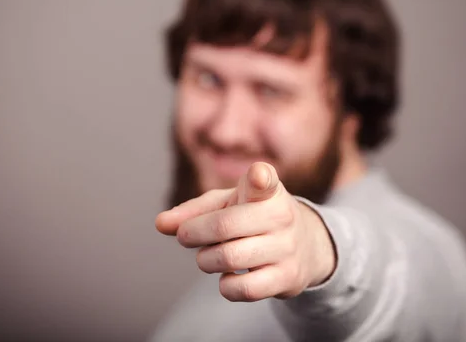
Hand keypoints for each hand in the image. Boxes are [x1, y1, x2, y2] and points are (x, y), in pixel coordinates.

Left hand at [155, 162, 336, 301]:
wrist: (305, 245)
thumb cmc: (253, 218)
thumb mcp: (227, 205)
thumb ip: (192, 211)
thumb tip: (160, 224)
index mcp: (267, 190)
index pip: (265, 181)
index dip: (260, 178)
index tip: (257, 176)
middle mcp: (281, 216)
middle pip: (223, 226)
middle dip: (193, 234)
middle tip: (186, 237)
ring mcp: (287, 248)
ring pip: (229, 259)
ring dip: (205, 260)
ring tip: (208, 256)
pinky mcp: (288, 278)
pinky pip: (244, 289)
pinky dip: (225, 286)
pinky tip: (228, 277)